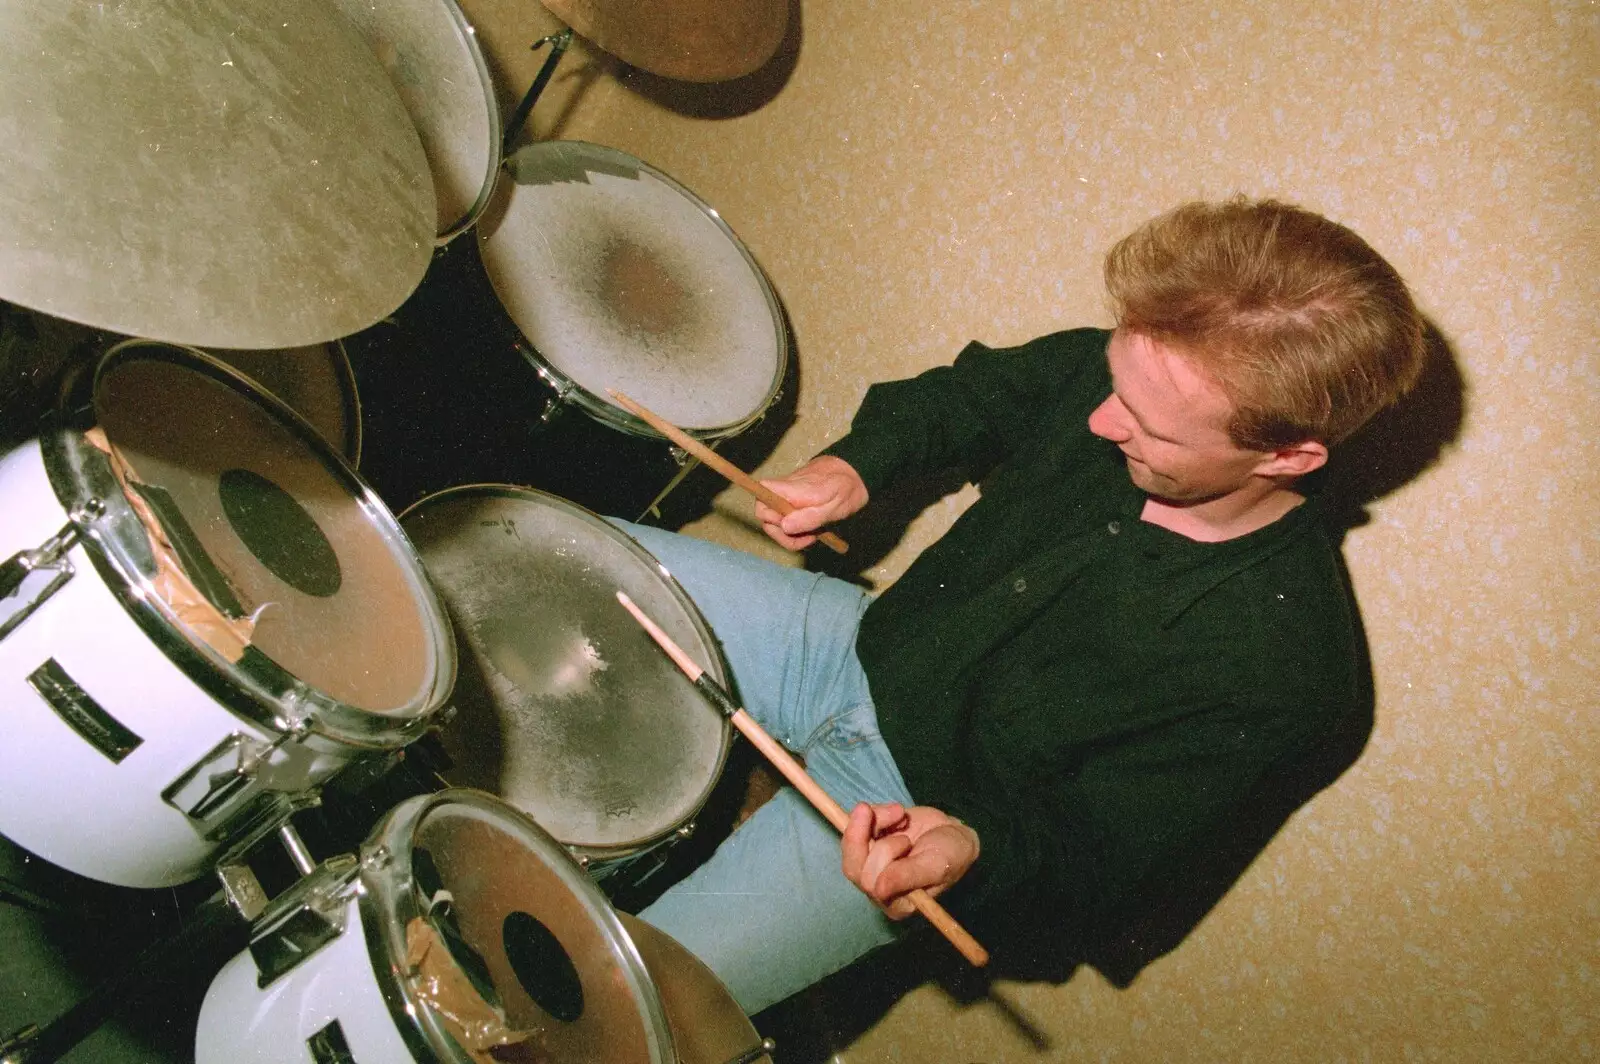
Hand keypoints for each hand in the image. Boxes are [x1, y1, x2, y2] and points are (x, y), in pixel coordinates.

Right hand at [755, 456, 867, 549]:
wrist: (855, 472)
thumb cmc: (845, 488)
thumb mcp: (833, 507)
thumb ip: (809, 517)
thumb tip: (783, 526)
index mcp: (791, 489)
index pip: (761, 495)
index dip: (768, 515)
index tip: (789, 525)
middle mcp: (784, 491)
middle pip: (765, 515)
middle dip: (782, 534)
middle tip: (807, 537)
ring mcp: (787, 497)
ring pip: (775, 521)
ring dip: (790, 535)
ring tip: (812, 535)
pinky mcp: (793, 502)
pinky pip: (785, 519)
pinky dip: (796, 530)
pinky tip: (811, 531)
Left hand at [840, 802, 979, 918]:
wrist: (953, 832)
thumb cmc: (951, 856)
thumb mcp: (936, 866)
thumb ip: (908, 876)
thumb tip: (879, 890)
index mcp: (893, 901)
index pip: (869, 883)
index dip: (880, 859)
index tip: (904, 839)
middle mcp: (876, 886)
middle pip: (854, 865)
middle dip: (882, 840)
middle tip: (904, 825)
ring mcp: (869, 862)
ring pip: (852, 841)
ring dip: (877, 820)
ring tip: (901, 814)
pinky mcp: (866, 839)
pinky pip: (856, 822)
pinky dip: (877, 812)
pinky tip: (899, 814)